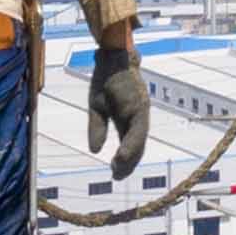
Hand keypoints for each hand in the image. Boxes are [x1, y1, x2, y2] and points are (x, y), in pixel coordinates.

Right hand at [87, 45, 150, 177]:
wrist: (111, 58)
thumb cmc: (106, 80)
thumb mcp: (97, 108)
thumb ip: (98, 129)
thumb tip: (95, 150)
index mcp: (128, 119)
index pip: (131, 144)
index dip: (125, 160)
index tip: (116, 173)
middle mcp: (138, 117)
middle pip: (138, 146)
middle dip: (129, 163)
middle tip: (118, 176)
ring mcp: (140, 112)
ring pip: (139, 141)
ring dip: (130, 158)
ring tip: (119, 171)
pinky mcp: (139, 107)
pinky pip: (137, 131)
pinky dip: (131, 146)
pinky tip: (122, 157)